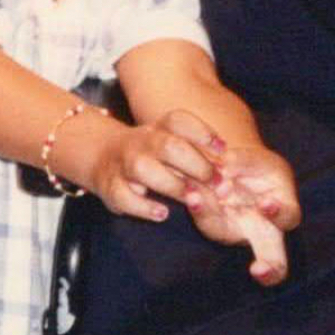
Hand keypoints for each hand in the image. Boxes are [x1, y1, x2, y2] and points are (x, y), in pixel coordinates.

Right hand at [81, 109, 222, 223]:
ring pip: (144, 168)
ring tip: (191, 198)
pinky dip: (144, 206)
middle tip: (216, 182)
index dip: (203, 133)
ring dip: (172, 184)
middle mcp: (142, 141)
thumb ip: (198, 152)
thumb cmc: (152, 153)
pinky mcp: (111, 187)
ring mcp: (124, 162)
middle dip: (196, 164)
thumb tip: (230, 166)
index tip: (224, 149)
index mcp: (159, 127)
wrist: (104, 156)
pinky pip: (124, 196)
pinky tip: (162, 213)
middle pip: (168, 145)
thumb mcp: (172, 142)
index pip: (180, 121)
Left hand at [172, 112, 300, 285]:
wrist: (237, 173)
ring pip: (223, 232)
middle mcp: (263, 230)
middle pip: (273, 258)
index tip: (266, 204)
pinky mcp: (215, 226)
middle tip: (259, 270)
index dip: (279, 213)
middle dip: (269, 268)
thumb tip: (225, 168)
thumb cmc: (261, 169)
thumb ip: (245, 161)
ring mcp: (237, 232)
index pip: (289, 216)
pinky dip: (198, 206)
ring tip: (196, 196)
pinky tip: (191, 193)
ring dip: (209, 214)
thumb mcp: (259, 159)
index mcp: (284, 209)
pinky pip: (206, 220)